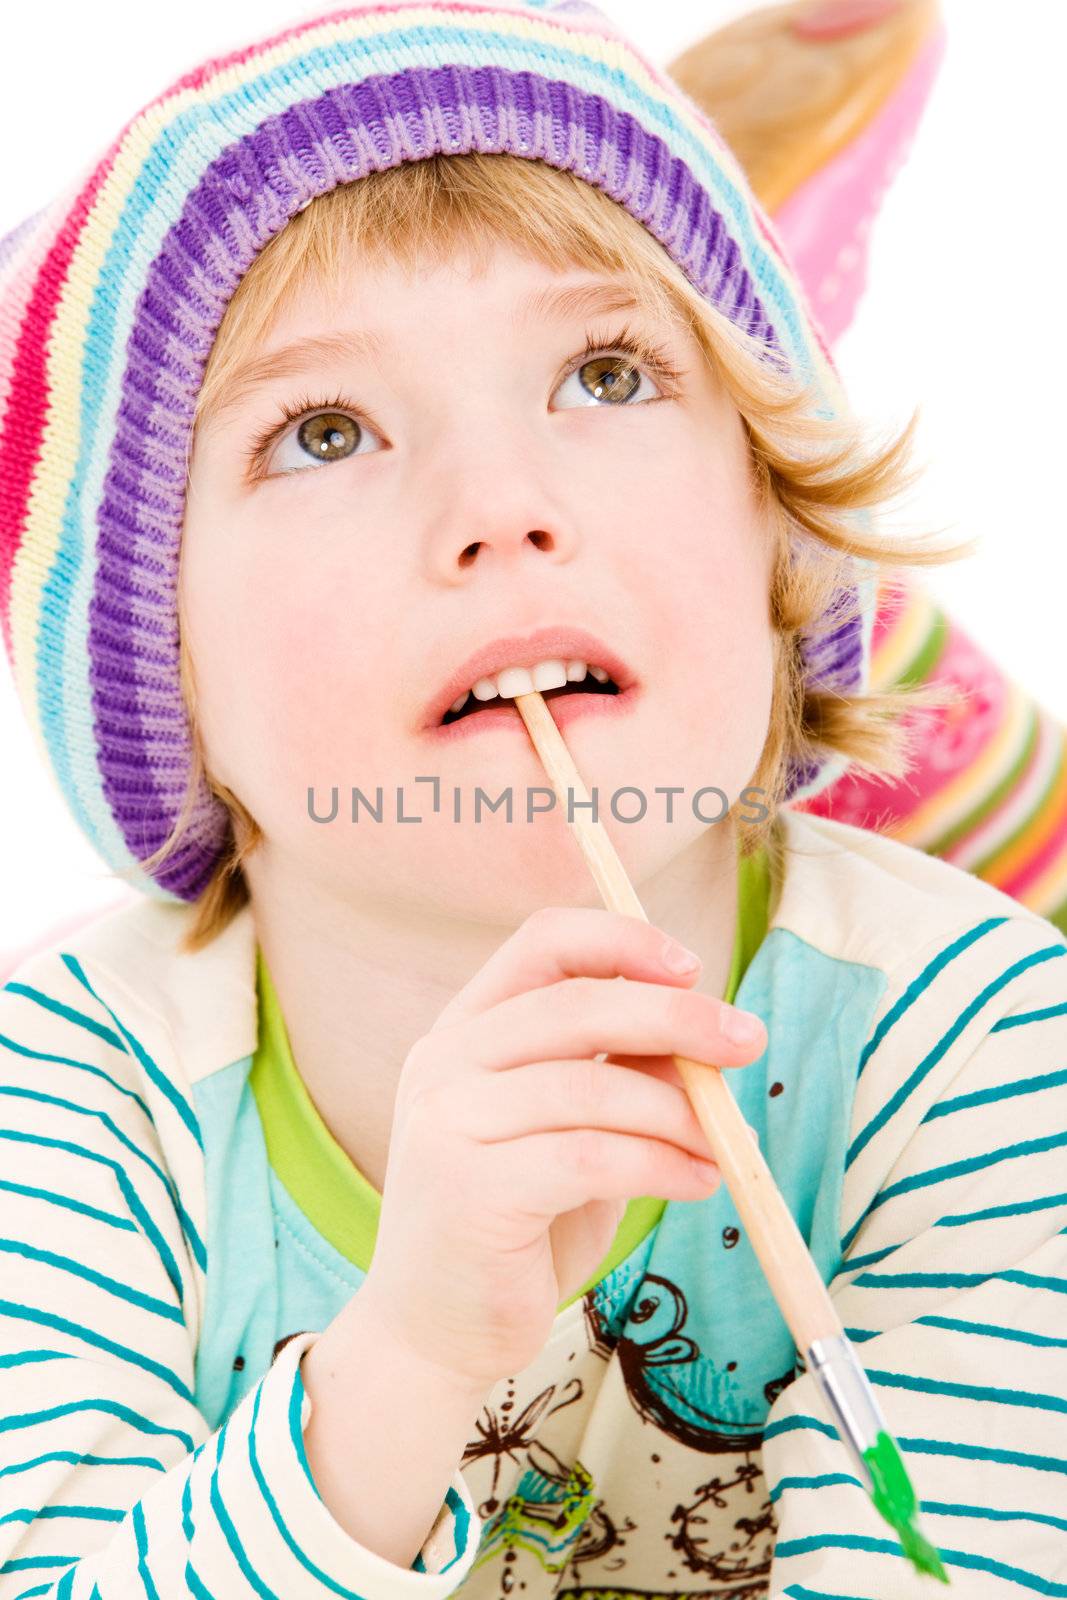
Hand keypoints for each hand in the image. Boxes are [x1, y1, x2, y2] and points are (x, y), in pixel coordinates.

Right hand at [358, 907, 766, 1395]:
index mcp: (464, 1028)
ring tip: (725, 1146)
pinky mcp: (473, 1190)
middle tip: (748, 1041)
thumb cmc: (515, 1223)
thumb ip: (618, 1071)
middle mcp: (445, 1062)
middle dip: (677, 1017)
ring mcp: (449, 1123)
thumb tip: (706, 1035)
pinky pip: (594, 1158)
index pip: (543, 941)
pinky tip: (699, 1183)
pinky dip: (663, 1165)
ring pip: (595, 1087)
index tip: (694, 966)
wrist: (432, 1332)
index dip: (623, 941)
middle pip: (579, 1003)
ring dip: (680, 1112)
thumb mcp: (570, 1129)